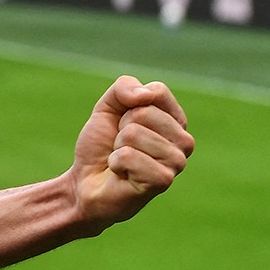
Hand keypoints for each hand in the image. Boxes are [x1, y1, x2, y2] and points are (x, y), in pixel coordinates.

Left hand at [70, 75, 193, 231]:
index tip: (123, 123)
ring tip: (122, 160)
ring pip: (134, 133)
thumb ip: (124, 88)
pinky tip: (122, 174)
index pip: (158, 91)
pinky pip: (128, 155)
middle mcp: (183, 141)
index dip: (127, 105)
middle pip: (144, 112)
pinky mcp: (163, 180)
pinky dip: (116, 162)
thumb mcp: (107, 108)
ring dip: (117, 147)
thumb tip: (145, 94)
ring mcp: (177, 162)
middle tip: (121, 146)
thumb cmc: (102, 146)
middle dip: (121, 128)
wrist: (86, 182)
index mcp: (175, 121)